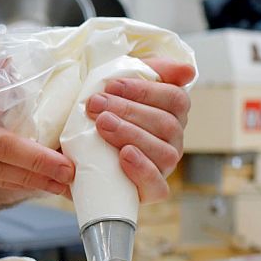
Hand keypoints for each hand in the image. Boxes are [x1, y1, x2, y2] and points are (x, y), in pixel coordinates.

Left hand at [85, 58, 195, 202]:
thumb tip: (187, 71)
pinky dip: (142, 170)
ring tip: (102, 125)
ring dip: (131, 135)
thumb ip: (152, 71)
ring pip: (163, 152)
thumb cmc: (102, 115)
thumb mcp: (120, 87)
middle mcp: (173, 139)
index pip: (174, 98)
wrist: (74, 153)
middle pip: (166, 124)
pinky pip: (158, 186)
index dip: (145, 90)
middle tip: (97, 105)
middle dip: (129, 111)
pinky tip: (124, 156)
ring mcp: (164, 165)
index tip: (112, 85)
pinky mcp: (151, 190)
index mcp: (171, 112)